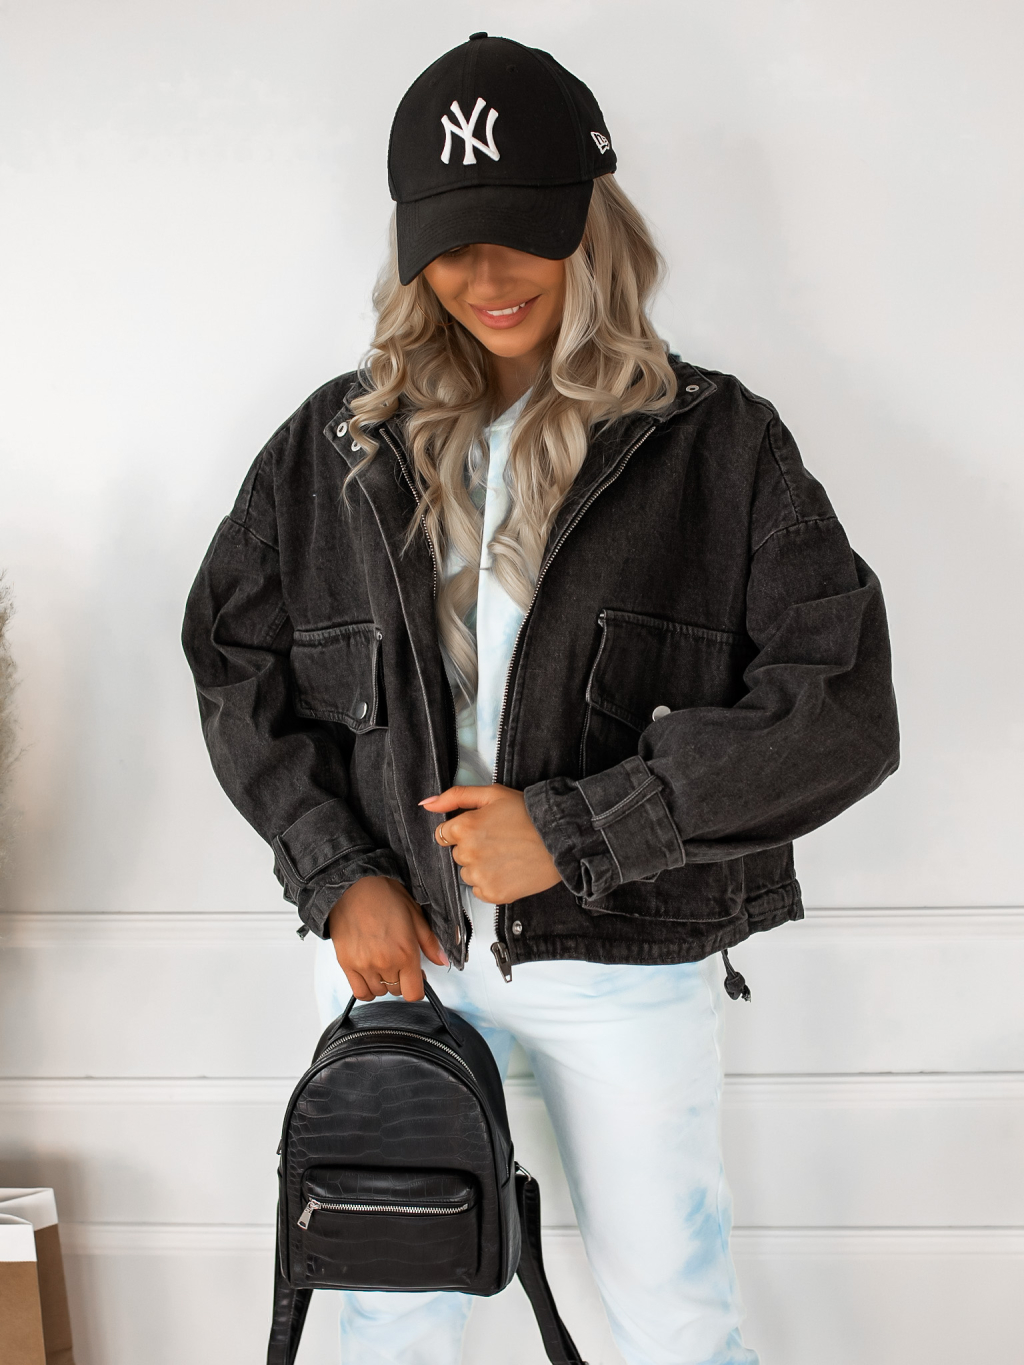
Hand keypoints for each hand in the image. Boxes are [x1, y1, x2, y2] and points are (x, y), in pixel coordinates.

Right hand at [327, 876, 447, 1002]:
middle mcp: (385, 962)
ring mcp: (364, 965)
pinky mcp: (346, 964)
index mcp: (405, 952)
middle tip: (399, 964)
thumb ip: (429, 942)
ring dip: (384, 983)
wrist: (353, 886)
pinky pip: (360, 992)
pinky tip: (370, 976)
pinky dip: (367, 989)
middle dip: (402, 980)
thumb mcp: (414, 914)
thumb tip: (441, 960)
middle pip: (398, 991)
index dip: (418, 988)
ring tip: (384, 965)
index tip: (416, 978)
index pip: (414, 993)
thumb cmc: (383, 895)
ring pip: (379, 992)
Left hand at [419, 784, 561, 902]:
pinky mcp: (493, 894)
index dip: (462, 831)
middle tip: (499, 840)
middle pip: (457, 854)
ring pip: (467, 874)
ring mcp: (480, 876)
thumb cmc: (528, 814)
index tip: (481, 829)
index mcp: (464, 827)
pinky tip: (509, 869)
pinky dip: (491, 882)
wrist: (560, 838)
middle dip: (472, 848)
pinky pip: (480, 890)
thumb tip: (426, 804)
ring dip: (481, 867)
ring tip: (506, 855)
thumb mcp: (492, 794)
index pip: (443, 835)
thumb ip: (455, 796)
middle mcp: (468, 853)